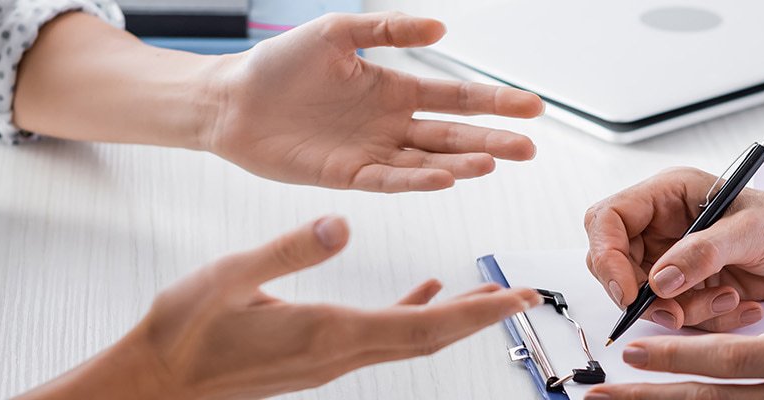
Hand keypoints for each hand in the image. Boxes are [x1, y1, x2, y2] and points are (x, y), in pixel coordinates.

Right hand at [22, 216, 542, 398]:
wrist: (156, 380)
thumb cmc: (184, 331)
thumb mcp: (231, 276)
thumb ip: (290, 248)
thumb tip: (342, 221)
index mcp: (327, 333)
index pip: (422, 327)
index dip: (476, 314)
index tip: (516, 299)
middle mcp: (338, 353)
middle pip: (428, 338)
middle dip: (479, 317)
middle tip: (523, 296)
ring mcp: (329, 359)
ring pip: (408, 338)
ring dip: (451, 316)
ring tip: (488, 294)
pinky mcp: (316, 356)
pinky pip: (380, 336)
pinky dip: (409, 312)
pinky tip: (424, 291)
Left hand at [199, 12, 545, 191]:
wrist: (231, 99)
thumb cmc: (279, 64)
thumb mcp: (337, 32)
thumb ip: (388, 30)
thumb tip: (441, 28)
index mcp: (394, 90)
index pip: (456, 98)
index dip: (494, 102)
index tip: (532, 105)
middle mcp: (391, 125)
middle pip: (453, 135)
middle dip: (493, 140)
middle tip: (529, 145)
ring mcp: (372, 152)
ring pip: (428, 160)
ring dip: (462, 163)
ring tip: (495, 161)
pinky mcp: (346, 175)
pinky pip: (389, 178)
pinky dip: (417, 179)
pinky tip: (445, 178)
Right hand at [584, 167, 763, 331]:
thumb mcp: (751, 230)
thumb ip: (702, 252)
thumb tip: (659, 280)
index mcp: (667, 195)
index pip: (608, 220)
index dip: (607, 256)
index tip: (628, 291)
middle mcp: (662, 227)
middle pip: (617, 266)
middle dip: (645, 297)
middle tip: (676, 314)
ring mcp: (673, 260)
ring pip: (649, 299)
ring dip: (686, 311)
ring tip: (729, 298)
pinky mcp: (690, 289)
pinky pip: (679, 315)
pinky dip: (707, 320)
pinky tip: (741, 304)